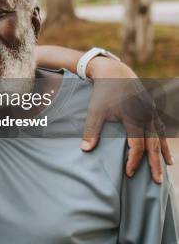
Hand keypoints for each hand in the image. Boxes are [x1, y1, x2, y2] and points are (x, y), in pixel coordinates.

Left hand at [80, 56, 171, 183]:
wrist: (114, 72)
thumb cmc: (103, 93)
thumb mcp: (95, 111)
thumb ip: (91, 131)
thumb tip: (85, 150)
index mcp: (134, 118)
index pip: (137, 146)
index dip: (133, 161)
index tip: (128, 173)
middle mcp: (147, 116)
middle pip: (153, 145)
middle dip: (155, 164)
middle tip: (157, 181)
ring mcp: (152, 112)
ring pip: (160, 136)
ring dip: (163, 152)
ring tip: (167, 166)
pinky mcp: (152, 109)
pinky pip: (160, 127)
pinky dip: (163, 139)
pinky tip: (163, 148)